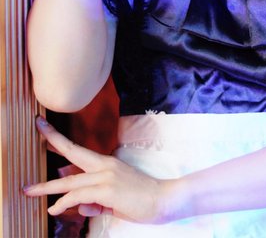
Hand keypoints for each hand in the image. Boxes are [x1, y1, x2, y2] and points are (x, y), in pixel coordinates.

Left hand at [23, 117, 190, 223]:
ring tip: (30, 192)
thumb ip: (96, 201)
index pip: (79, 149)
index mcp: (107, 164)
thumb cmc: (142, 199)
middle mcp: (105, 166)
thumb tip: (80, 206)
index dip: (61, 138)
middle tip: (36, 129)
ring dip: (47, 188)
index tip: (45, 126)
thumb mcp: (114, 200)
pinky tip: (56, 209)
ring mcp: (107, 176)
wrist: (164, 199)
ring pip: (70, 181)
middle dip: (52, 141)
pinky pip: (79, 196)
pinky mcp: (108, 190)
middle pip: (73, 153)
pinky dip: (64, 203)